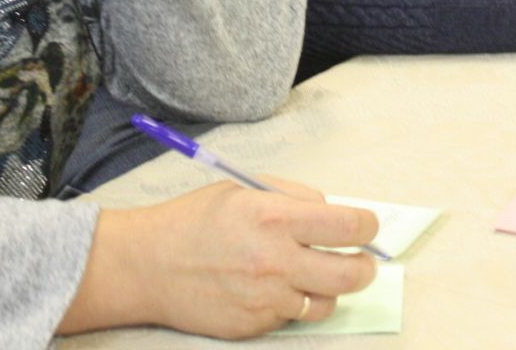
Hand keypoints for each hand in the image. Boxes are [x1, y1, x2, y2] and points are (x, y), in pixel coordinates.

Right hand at [59, 180, 379, 337]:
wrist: (147, 265)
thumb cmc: (194, 220)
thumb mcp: (244, 189)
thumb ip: (292, 198)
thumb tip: (331, 213)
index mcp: (274, 217)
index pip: (348, 226)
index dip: (367, 227)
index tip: (367, 227)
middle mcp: (275, 260)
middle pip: (350, 274)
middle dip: (365, 267)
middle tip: (362, 262)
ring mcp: (266, 298)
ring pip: (326, 302)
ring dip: (328, 289)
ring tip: (314, 276)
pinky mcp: (254, 325)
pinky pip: (291, 317)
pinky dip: (291, 304)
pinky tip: (272, 289)